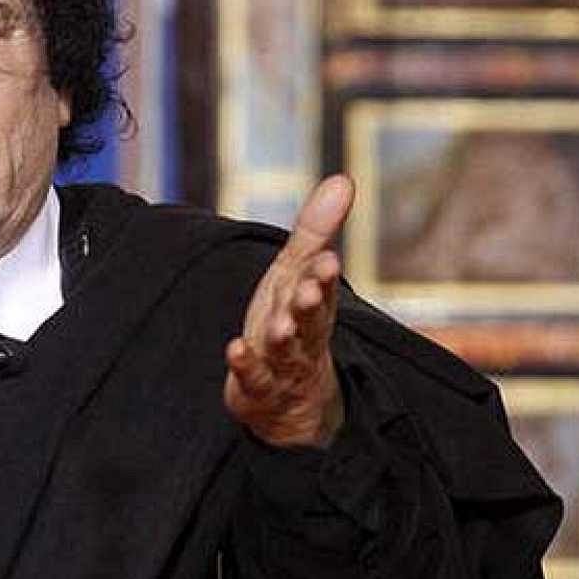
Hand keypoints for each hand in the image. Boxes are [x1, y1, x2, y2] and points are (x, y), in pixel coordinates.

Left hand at [224, 175, 354, 447]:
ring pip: (286, 352)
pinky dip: (245, 365)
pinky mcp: (257, 391)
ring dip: (284, 338)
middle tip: (311, 289)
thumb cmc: (291, 324)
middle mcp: (303, 337)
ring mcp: (282, 367)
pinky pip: (253, 379)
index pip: (321, 288)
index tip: (326, 259)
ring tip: (279, 326)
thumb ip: (316, 231)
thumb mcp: (298, 275)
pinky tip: (234, 349)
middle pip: (310, 321)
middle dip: (311, 305)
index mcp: (314, 307)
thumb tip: (344, 179)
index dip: (322, 276)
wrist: (289, 399)